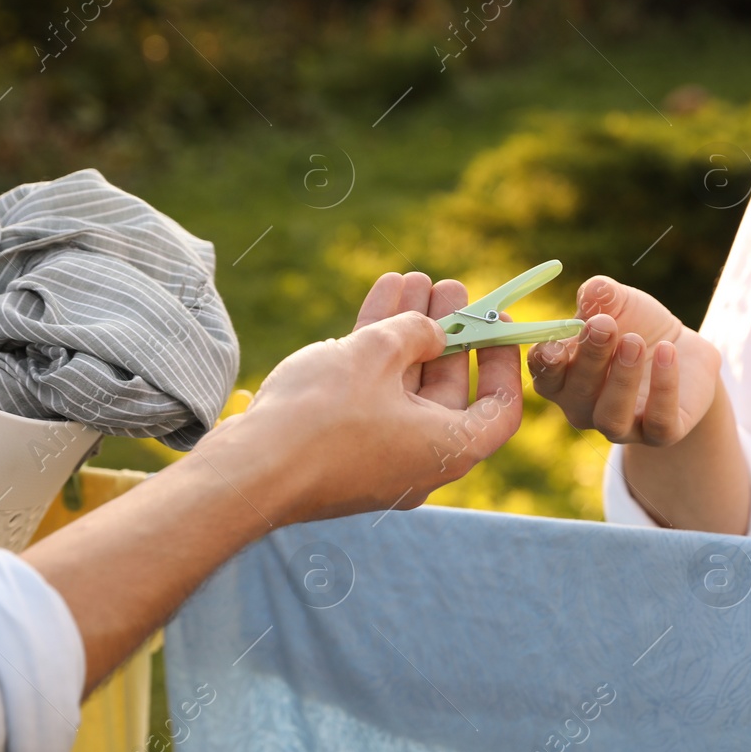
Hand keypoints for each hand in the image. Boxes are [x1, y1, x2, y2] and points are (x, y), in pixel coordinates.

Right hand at [207, 271, 522, 524]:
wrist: (248, 471)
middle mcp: (421, 459)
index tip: (496, 325)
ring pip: (405, 386)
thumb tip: (428, 331)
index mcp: (447, 449)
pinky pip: (372, 396)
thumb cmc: (321, 417)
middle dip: (448, 333)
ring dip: (409, 333)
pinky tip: (379, 298)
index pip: (499, 409)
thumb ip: (414, 332)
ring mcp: (380, 456)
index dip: (502, 362)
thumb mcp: (376, 354)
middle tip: (448, 288)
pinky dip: (376, 353)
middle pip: (448, 389)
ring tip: (411, 280)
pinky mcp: (343, 449)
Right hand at [527, 275, 719, 445]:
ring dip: (621, 379)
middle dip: (590, 357)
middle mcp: (584, 407)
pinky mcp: (661, 433)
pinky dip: (663, 388)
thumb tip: (594, 289)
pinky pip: (659, 421)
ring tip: (634, 341)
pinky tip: (669, 351)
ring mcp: (621, 425)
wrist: (682, 351)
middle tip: (604, 325)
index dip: (545, 363)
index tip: (554, 344)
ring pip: (611, 416)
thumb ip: (601, 295)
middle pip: (577, 393)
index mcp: (563, 378)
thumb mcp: (618, 303)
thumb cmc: (635, 325)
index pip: (544, 377)